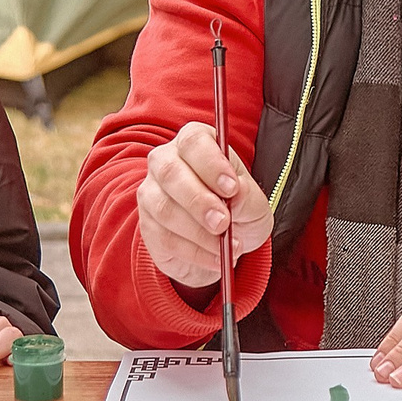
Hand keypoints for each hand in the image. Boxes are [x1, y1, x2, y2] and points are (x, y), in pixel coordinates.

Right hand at [135, 122, 270, 289]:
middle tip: (224, 223)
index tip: (232, 188)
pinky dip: (194, 252)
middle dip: (199, 201)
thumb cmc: (239, 210)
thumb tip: (235, 195)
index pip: (194, 141)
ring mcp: (151, 193)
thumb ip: (247, 196)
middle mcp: (166, 161)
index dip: (211, 164)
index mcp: (195, 142)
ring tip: (227, 247)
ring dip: (199, 232)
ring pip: (165, 209)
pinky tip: (216, 258)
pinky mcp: (147, 226)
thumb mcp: (254, 203)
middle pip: (171, 173)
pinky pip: (165, 238)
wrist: (224, 244)